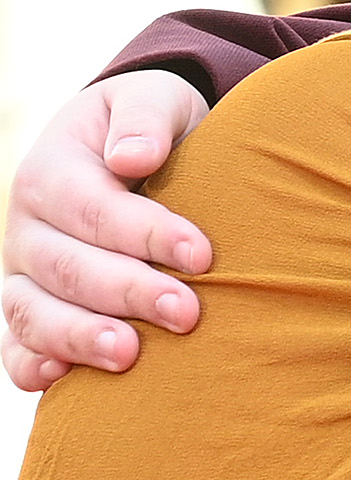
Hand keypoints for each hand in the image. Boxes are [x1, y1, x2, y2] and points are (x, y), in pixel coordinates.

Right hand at [2, 72, 213, 388]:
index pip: (92, 207)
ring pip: (33, 313)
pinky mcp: (32, 312)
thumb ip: (146, 118)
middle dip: (128, 292)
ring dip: (79, 337)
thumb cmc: (152, 129)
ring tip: (130, 356)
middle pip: (67, 267)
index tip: (203, 254)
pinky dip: (31, 366)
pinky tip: (61, 380)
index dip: (146, 233)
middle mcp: (27, 227)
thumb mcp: (156, 99)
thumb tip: (132, 157)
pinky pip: (17, 347)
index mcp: (50, 170)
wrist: (131, 154)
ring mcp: (23, 275)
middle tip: (188, 314)